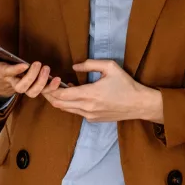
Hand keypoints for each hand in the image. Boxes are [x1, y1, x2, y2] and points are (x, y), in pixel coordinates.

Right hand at [0, 45, 63, 99]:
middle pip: (23, 86)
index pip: (9, 74)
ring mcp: (23, 86)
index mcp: (2, 74)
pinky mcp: (32, 87)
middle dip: (32, 77)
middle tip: (38, 64)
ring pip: (33, 91)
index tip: (24, 65)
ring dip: (42, 82)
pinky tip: (58, 79)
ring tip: (47, 69)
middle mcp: (13, 83)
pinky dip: (51, 87)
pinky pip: (43, 92)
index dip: (16, 71)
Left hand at [44, 59, 162, 122]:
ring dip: (59, 99)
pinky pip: (75, 112)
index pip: (61, 94)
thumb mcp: (110, 66)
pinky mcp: (93, 119)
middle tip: (45, 83)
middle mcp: (87, 108)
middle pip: (58, 104)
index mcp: (89, 94)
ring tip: (58, 86)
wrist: (139, 104)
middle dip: (49, 94)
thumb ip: (89, 64)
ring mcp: (90, 115)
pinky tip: (74, 93)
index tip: (47, 78)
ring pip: (65, 109)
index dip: (50, 87)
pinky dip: (69, 103)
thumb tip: (74, 66)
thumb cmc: (125, 84)